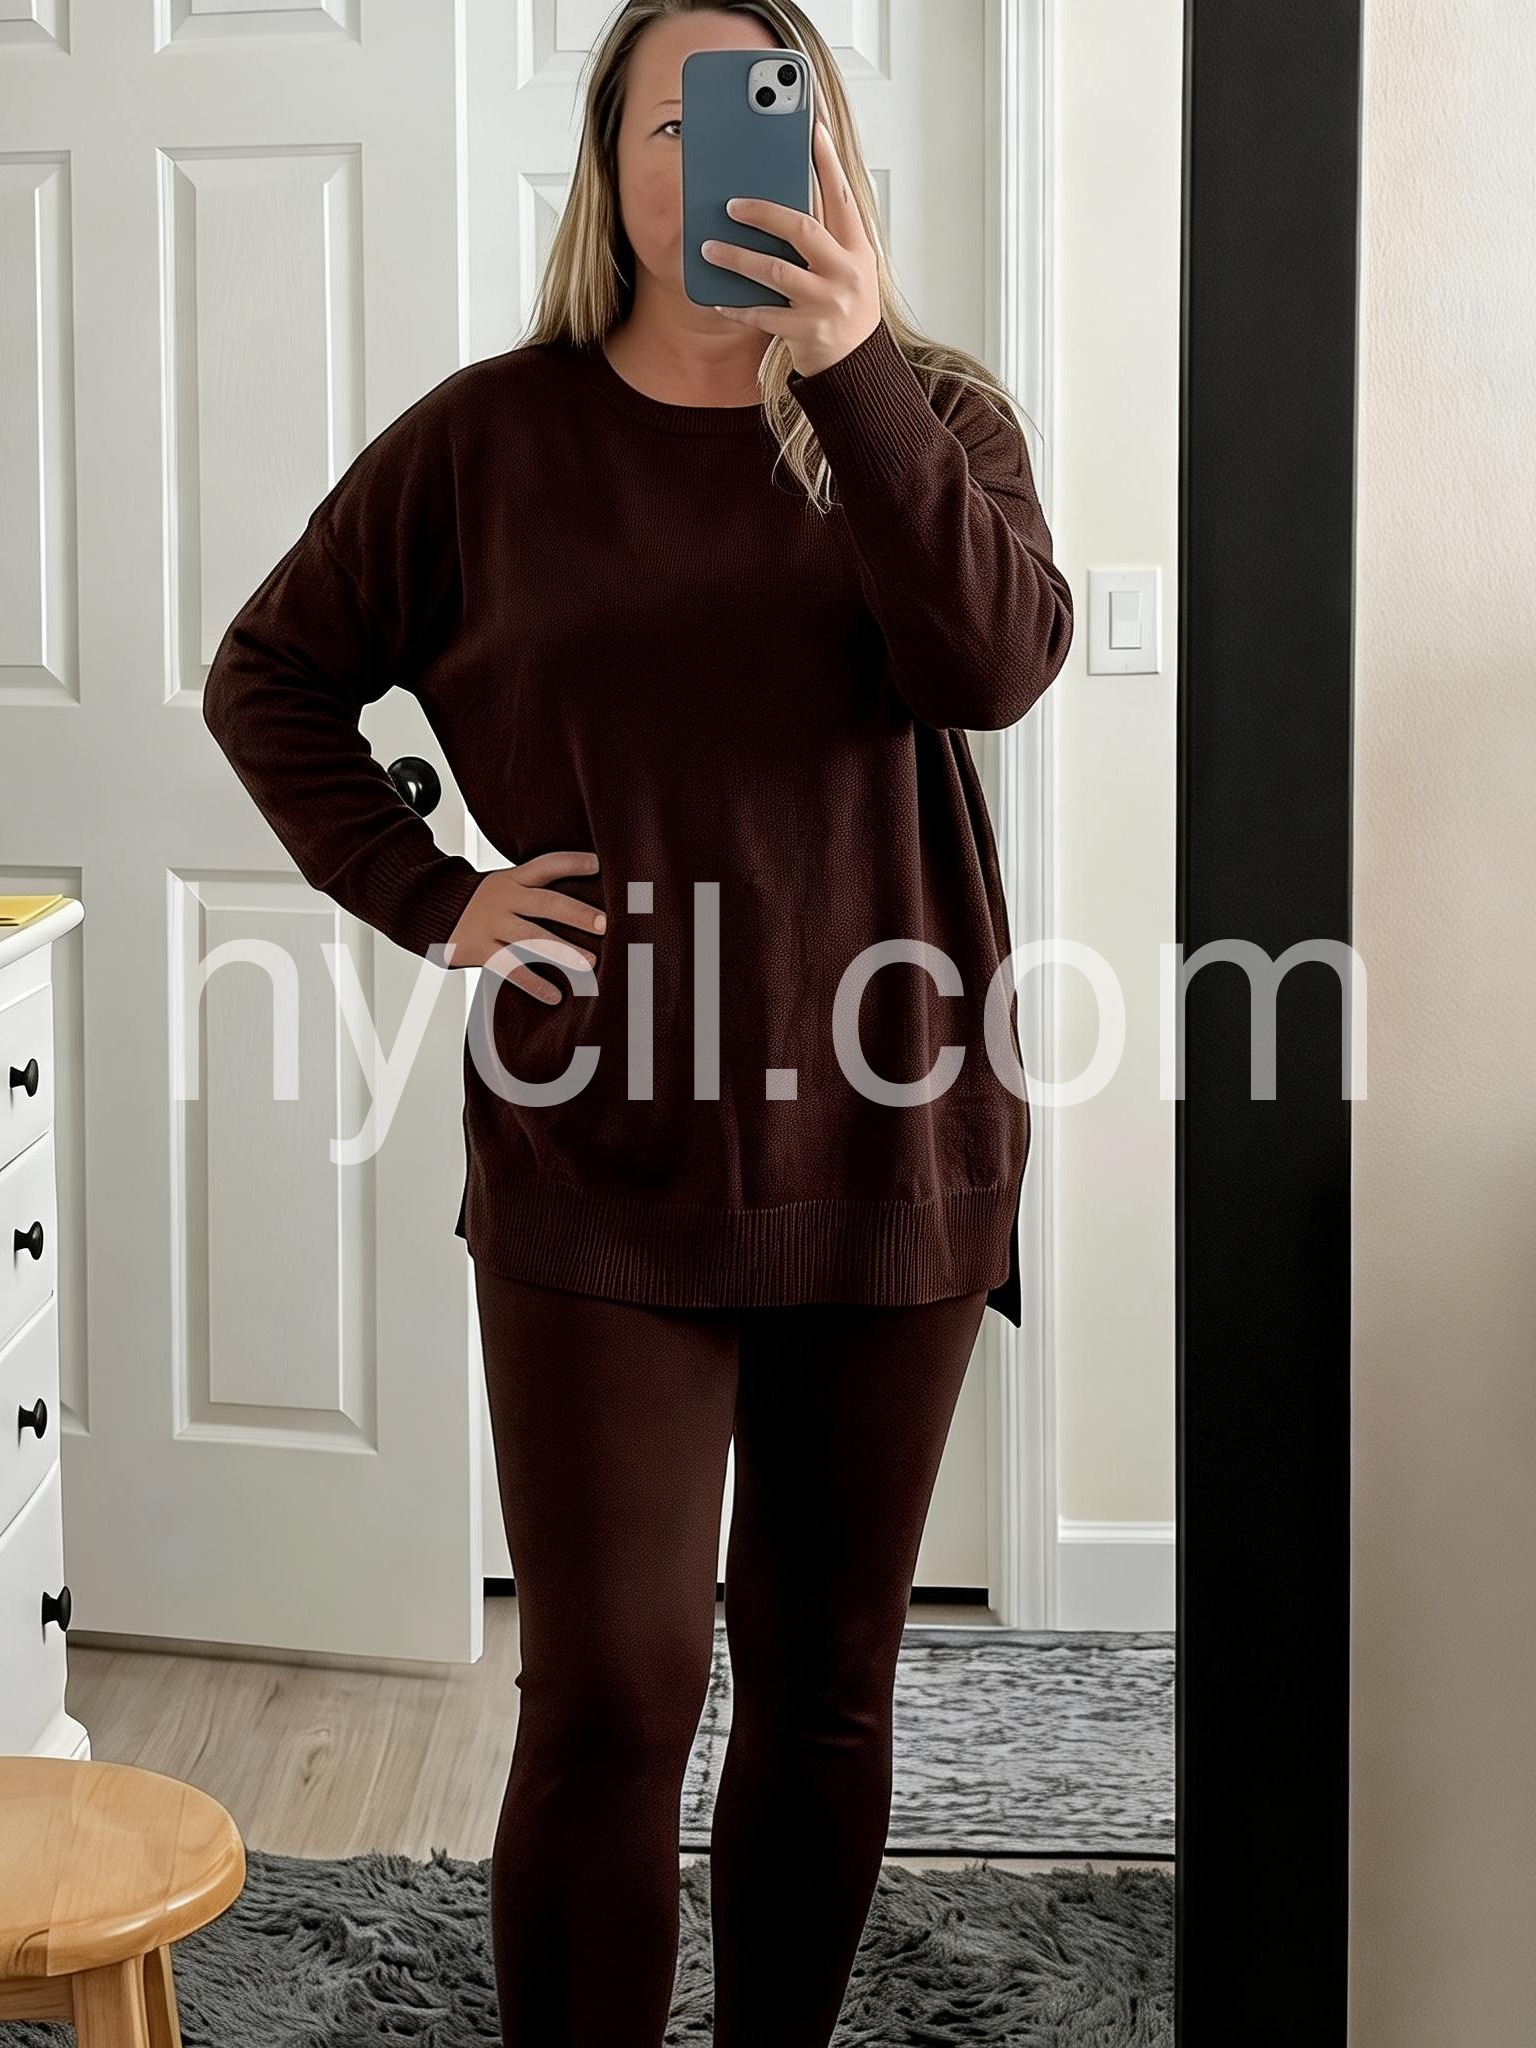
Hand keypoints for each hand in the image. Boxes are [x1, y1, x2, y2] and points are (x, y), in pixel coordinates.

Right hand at [444, 850, 605, 1002]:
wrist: (432, 912)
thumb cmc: (484, 903)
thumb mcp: (505, 885)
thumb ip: (535, 889)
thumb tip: (586, 903)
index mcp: (513, 879)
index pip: (545, 865)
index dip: (570, 863)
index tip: (597, 864)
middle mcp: (503, 899)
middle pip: (545, 903)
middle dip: (576, 913)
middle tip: (604, 924)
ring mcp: (491, 924)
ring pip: (531, 938)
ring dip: (563, 951)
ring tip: (589, 963)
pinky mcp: (479, 950)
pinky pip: (511, 968)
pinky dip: (534, 984)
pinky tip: (555, 995)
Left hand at [701, 118, 881, 379]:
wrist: (858, 368)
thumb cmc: (847, 312)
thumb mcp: (848, 270)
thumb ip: (826, 239)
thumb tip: (784, 203)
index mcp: (858, 250)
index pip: (842, 197)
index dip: (828, 162)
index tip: (812, 129)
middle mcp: (846, 273)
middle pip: (802, 229)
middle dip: (763, 212)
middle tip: (730, 204)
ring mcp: (827, 303)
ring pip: (775, 271)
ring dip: (737, 258)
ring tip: (709, 249)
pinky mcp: (807, 332)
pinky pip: (763, 314)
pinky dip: (737, 305)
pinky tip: (718, 297)